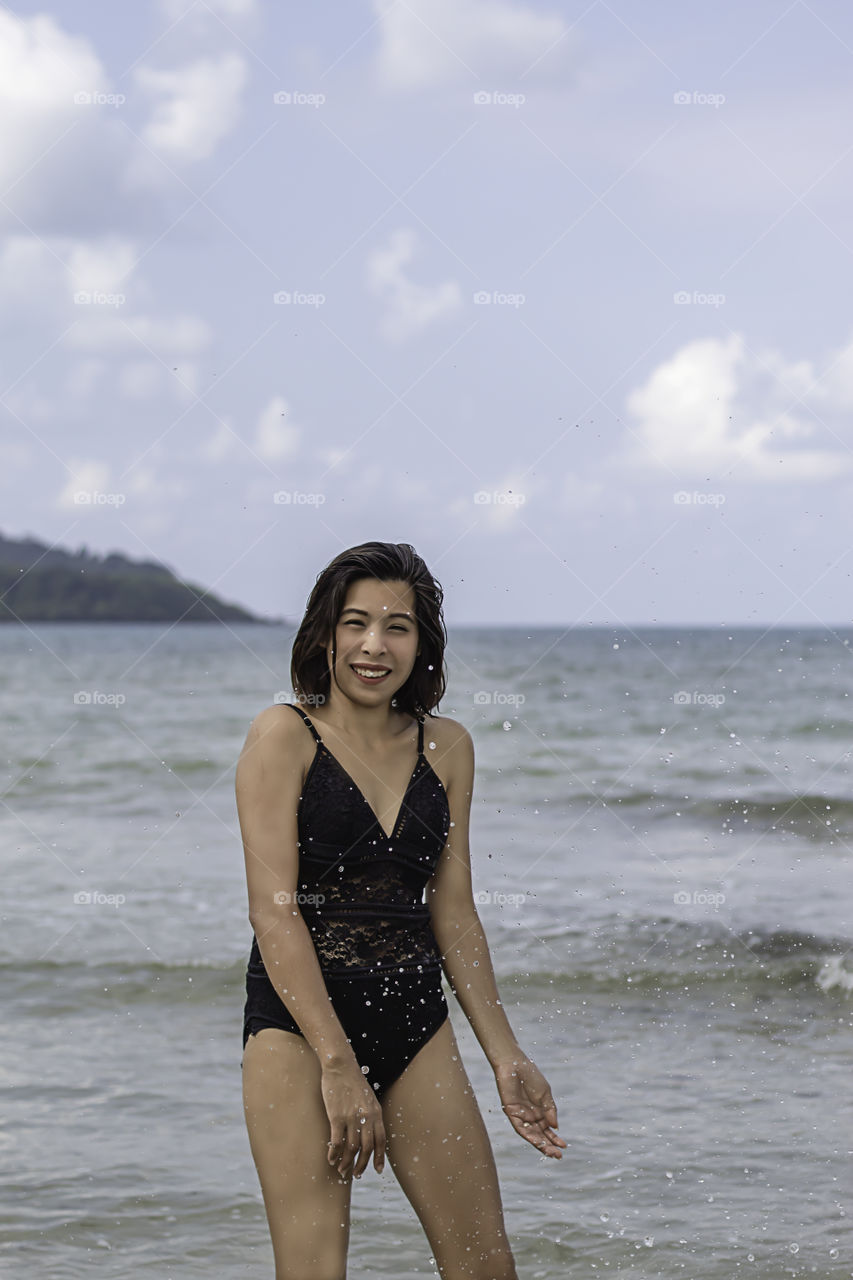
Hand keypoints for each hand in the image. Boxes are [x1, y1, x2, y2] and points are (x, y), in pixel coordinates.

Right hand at [320, 1061, 385, 1178]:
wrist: (341, 1066)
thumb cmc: (353, 1081)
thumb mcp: (368, 1098)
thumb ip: (370, 1114)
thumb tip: (368, 1131)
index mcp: (376, 1113)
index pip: (381, 1141)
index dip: (379, 1157)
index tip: (377, 1170)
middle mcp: (366, 1117)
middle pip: (367, 1149)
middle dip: (361, 1165)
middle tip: (355, 1174)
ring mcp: (352, 1117)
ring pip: (352, 1149)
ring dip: (346, 1163)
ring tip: (341, 1170)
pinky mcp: (337, 1116)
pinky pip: (337, 1142)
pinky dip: (334, 1154)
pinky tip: (330, 1159)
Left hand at [494, 1053, 566, 1158]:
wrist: (515, 1064)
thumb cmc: (530, 1076)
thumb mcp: (545, 1094)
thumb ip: (550, 1110)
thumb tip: (555, 1127)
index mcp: (539, 1111)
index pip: (547, 1129)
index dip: (555, 1138)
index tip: (564, 1146)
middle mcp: (530, 1115)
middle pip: (540, 1135)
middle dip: (549, 1145)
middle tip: (559, 1156)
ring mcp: (520, 1115)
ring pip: (530, 1134)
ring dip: (540, 1144)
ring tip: (550, 1153)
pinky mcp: (510, 1112)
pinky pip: (519, 1127)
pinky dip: (528, 1135)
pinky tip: (537, 1142)